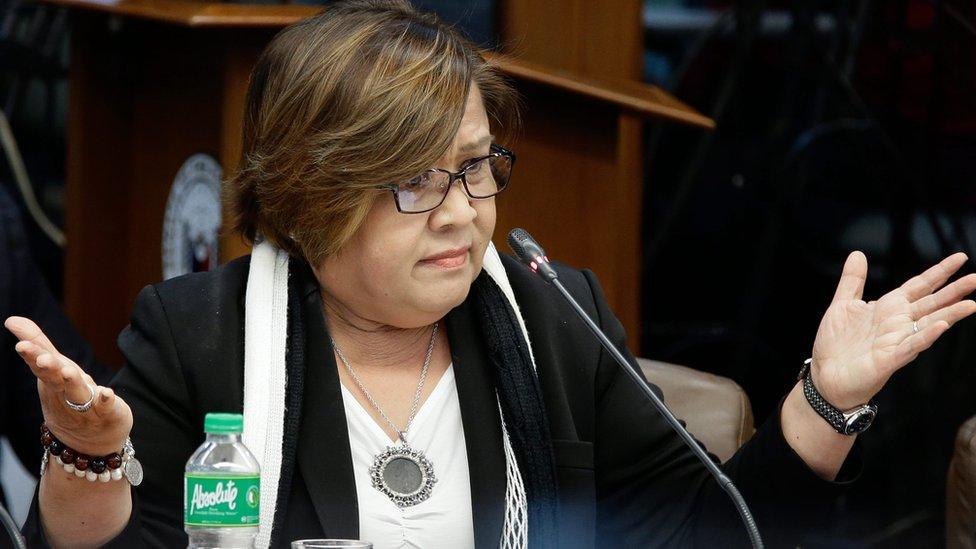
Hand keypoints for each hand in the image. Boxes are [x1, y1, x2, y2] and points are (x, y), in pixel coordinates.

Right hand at [5, 316, 131, 455]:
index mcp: (52, 380)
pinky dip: (105, 400)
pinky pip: (106, 407)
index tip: (22, 346)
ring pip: (77, 394)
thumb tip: (11, 319)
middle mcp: (65, 393)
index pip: (39, 366)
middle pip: (55, 380)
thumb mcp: (53, 368)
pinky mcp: (107, 412)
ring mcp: (85, 405)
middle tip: (42, 360)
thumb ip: (37, 343)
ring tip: (68, 371)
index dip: (32, 356)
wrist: (89, 439)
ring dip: (72, 383)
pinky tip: (107, 392)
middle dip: (48, 370)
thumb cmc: (67, 395)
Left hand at [810, 252, 975, 408]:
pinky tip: (940, 326)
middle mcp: (898, 322)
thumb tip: (858, 254)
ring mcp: (897, 340)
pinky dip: (926, 336)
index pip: (920, 286)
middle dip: (954, 291)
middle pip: (932, 303)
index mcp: (889, 307)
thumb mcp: (842, 305)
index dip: (939, 272)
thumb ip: (853, 280)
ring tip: (971, 304)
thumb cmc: (836, 343)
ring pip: (929, 324)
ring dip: (950, 315)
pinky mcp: (890, 358)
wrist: (825, 375)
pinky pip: (911, 345)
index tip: (961, 258)